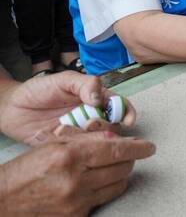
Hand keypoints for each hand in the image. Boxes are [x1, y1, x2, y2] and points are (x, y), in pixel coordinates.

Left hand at [0, 72, 136, 144]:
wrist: (10, 107)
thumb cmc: (38, 90)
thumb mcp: (63, 80)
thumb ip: (85, 84)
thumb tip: (101, 97)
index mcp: (95, 99)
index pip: (118, 106)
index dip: (127, 112)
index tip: (129, 120)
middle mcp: (90, 117)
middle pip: (112, 126)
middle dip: (106, 127)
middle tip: (90, 123)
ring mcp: (79, 133)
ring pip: (96, 141)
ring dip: (88, 137)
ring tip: (67, 128)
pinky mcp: (65, 147)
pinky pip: (76, 151)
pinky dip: (71, 145)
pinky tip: (56, 135)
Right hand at [0, 131, 154, 216]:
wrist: (5, 201)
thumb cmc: (26, 170)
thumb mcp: (54, 145)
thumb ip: (88, 140)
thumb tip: (116, 138)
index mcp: (70, 157)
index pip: (116, 151)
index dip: (138, 148)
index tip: (149, 146)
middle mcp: (76, 181)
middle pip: (122, 168)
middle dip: (129, 159)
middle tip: (127, 153)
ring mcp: (77, 202)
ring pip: (117, 185)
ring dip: (120, 174)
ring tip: (110, 166)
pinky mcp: (77, 216)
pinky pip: (103, 199)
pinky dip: (105, 188)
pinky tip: (95, 181)